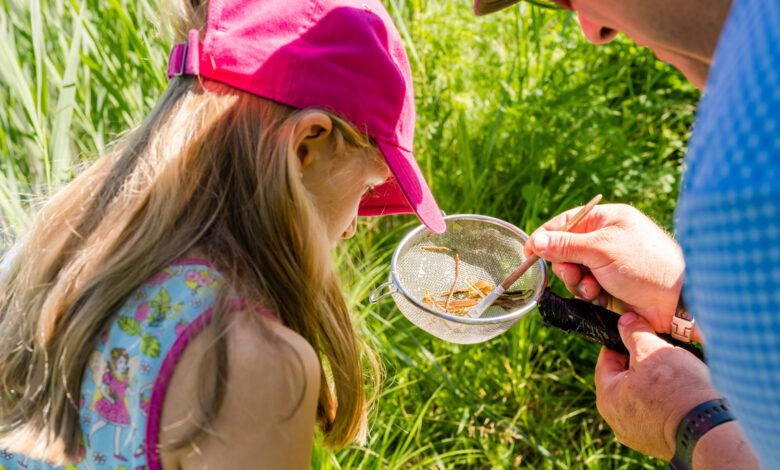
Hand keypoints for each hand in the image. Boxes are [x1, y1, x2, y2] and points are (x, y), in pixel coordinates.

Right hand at [523, 203, 698, 340]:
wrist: (678, 302)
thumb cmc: (645, 265)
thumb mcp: (601, 249)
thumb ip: (565, 244)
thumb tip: (535, 241)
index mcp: (607, 219)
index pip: (566, 221)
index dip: (546, 236)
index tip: (528, 253)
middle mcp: (607, 238)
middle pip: (566, 249)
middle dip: (566, 265)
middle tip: (573, 273)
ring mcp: (610, 263)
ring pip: (574, 272)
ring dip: (578, 282)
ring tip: (593, 288)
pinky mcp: (612, 285)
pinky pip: (586, 288)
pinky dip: (590, 294)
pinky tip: (603, 298)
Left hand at [595, 313, 718, 459]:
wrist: (712, 428)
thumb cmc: (678, 389)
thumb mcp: (652, 351)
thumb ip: (634, 333)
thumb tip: (625, 320)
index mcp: (607, 399)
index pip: (606, 361)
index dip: (620, 342)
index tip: (632, 332)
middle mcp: (618, 422)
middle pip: (624, 380)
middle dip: (640, 362)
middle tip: (658, 348)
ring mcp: (639, 435)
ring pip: (642, 397)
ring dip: (655, 382)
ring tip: (675, 369)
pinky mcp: (660, 443)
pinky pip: (658, 414)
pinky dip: (667, 401)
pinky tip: (682, 390)